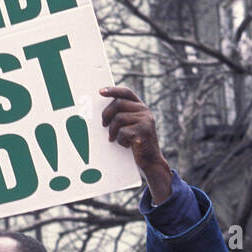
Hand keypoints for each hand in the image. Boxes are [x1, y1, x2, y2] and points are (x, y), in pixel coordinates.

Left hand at [100, 86, 171, 200]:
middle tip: (103, 124)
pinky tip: (125, 145)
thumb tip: (103, 111)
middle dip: (106, 114)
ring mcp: (145, 120)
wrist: (151, 161)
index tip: (100, 92)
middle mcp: (145, 111)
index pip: (126, 92)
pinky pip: (123, 132)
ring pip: (118, 118)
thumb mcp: (132, 126)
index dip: (113, 90)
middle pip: (118, 103)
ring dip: (112, 130)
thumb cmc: (137, 143)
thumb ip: (123, 115)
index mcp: (141, 107)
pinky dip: (120, 140)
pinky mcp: (143, 131)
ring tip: (114, 138)